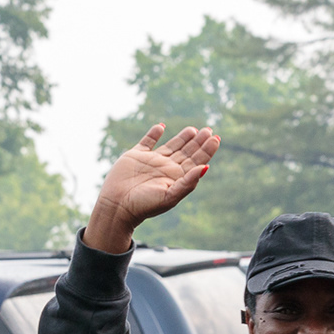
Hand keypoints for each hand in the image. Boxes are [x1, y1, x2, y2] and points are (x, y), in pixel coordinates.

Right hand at [84, 124, 220, 252]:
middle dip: (198, 141)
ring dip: (182, 137)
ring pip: (171, 146)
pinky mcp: (135, 156)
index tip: (216, 138)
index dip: (207, 150)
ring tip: (193, 129)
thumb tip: (206, 167)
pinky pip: (147, 141)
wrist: (117, 207)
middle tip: (209, 130)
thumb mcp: (170, 196)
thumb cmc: (144, 205)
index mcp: (176, 178)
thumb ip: (188, 182)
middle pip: (187, 152)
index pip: (196, 161)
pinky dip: (154, 134)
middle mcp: (166, 168)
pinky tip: (161, 126)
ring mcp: (151, 161)